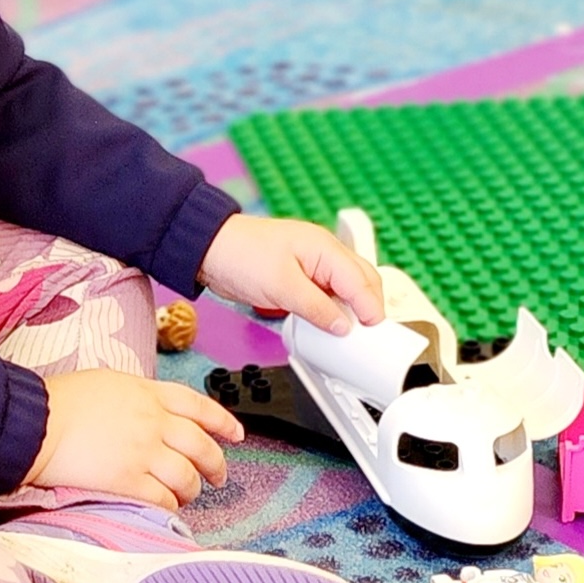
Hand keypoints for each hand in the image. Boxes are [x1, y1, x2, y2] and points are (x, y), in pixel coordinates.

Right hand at [24, 368, 240, 509]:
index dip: (222, 422)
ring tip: (188, 495)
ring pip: (187, 476)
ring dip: (193, 489)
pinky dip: (170, 506)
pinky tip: (167, 507)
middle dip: (216, 464)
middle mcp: (153, 422)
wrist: (37, 422)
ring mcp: (143, 452)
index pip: (199, 406)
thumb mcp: (108, 382)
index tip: (235, 434)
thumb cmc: (61, 400)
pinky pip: (163, 499)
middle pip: (201, 446)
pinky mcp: (127, 480)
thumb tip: (150, 409)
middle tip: (218, 476)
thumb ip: (137, 396)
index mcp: (149, 394)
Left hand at [197, 214, 383, 336]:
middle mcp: (323, 254)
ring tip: (351, 333)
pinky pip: (326, 293)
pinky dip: (333, 308)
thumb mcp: (281, 287)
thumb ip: (316, 307)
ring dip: (351, 308)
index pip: (360, 280)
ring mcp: (312, 265)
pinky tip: (330, 323)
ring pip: (345, 288)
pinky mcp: (299, 277)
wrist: (208, 250)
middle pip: (361, 281)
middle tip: (369, 334)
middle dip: (368, 306)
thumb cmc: (240, 255)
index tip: (375, 329)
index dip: (371, 307)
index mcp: (325, 248)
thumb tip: (342, 325)